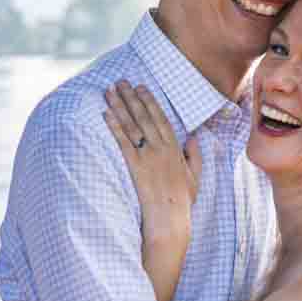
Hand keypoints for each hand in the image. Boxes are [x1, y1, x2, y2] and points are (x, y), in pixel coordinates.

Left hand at [103, 81, 200, 247]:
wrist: (171, 219)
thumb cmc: (182, 202)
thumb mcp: (195, 176)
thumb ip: (195, 155)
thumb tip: (194, 138)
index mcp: (175, 148)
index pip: (160, 118)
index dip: (150, 101)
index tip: (141, 87)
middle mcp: (161, 148)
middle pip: (144, 116)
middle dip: (131, 97)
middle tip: (120, 81)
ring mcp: (148, 156)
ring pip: (132, 125)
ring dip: (120, 106)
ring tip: (109, 91)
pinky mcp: (135, 166)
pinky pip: (123, 142)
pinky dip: (114, 126)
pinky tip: (106, 114)